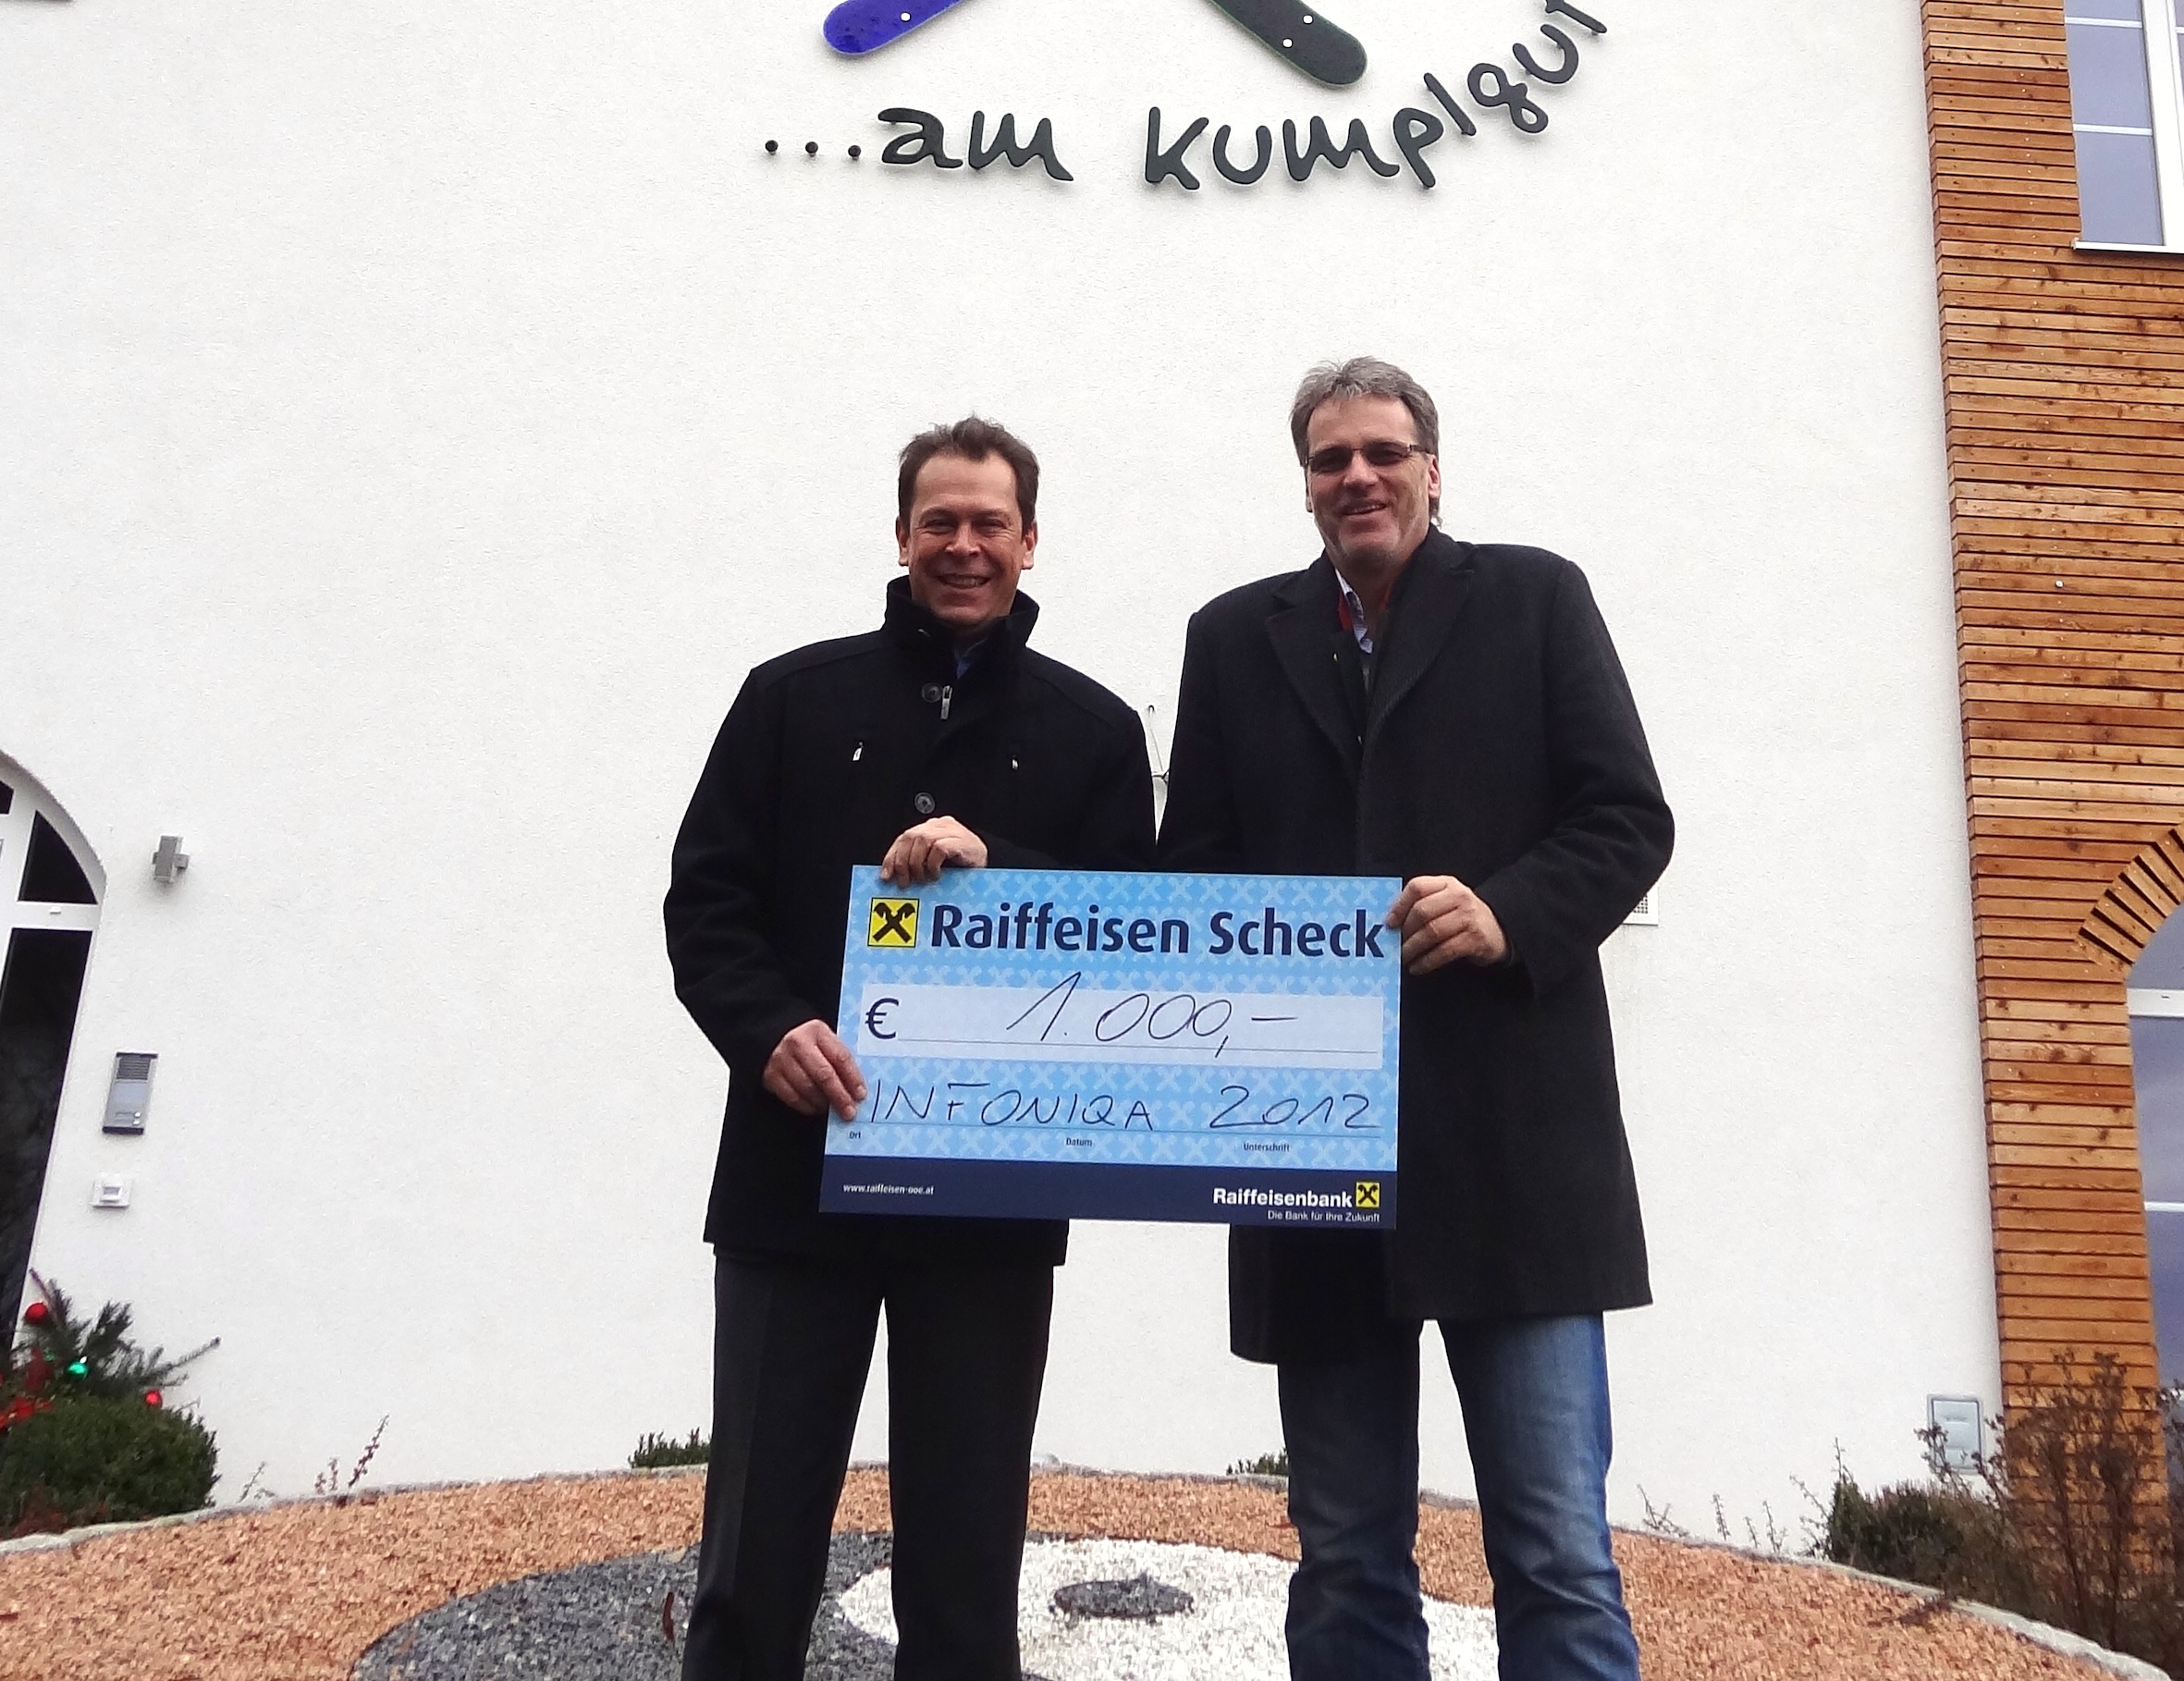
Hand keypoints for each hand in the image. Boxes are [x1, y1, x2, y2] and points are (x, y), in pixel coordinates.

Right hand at [764, 1020, 866, 1119]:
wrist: (775, 1038)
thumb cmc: (809, 1043)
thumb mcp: (826, 1041)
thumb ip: (841, 1060)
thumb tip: (857, 1088)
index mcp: (817, 1031)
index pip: (840, 1057)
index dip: (853, 1078)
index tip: (861, 1094)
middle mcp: (797, 1043)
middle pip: (823, 1075)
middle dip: (839, 1096)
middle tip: (849, 1112)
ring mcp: (782, 1060)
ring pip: (808, 1089)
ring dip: (824, 1103)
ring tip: (833, 1108)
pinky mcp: (771, 1076)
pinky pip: (793, 1098)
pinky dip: (808, 1107)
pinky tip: (817, 1107)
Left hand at [879, 816, 987, 884]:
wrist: (990, 864)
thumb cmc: (963, 866)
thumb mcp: (936, 861)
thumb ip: (917, 861)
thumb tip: (891, 875)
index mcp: (931, 828)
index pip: (904, 838)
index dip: (892, 856)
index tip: (886, 876)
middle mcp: (939, 825)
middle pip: (910, 837)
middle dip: (902, 862)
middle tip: (904, 882)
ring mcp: (951, 830)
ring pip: (922, 840)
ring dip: (917, 864)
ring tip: (922, 879)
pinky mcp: (960, 840)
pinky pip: (939, 848)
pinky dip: (932, 864)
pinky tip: (935, 875)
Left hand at [1386, 875, 1507, 974]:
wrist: (1498, 930)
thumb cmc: (1463, 916)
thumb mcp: (1446, 901)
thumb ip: (1422, 904)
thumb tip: (1390, 922)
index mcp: (1447, 884)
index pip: (1417, 887)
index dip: (1399, 906)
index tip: (1389, 923)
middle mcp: (1459, 896)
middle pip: (1422, 911)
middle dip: (1405, 931)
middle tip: (1394, 945)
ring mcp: (1469, 917)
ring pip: (1431, 931)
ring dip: (1413, 948)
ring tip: (1403, 958)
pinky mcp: (1475, 938)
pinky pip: (1444, 951)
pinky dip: (1427, 961)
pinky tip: (1417, 967)